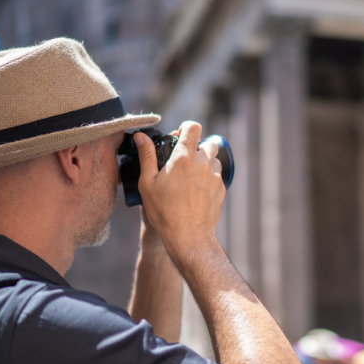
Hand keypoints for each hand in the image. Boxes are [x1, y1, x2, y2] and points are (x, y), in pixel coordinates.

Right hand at [134, 121, 223, 258]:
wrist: (188, 236)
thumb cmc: (164, 211)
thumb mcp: (148, 183)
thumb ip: (147, 156)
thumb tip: (142, 137)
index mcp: (184, 158)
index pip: (193, 127)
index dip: (186, 128)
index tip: (180, 136)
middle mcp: (203, 163)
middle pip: (206, 142)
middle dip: (196, 147)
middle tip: (183, 160)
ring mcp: (215, 176)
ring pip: (214, 159)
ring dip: (205, 161)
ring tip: (190, 176)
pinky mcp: (222, 188)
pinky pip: (217, 175)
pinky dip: (209, 177)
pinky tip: (197, 190)